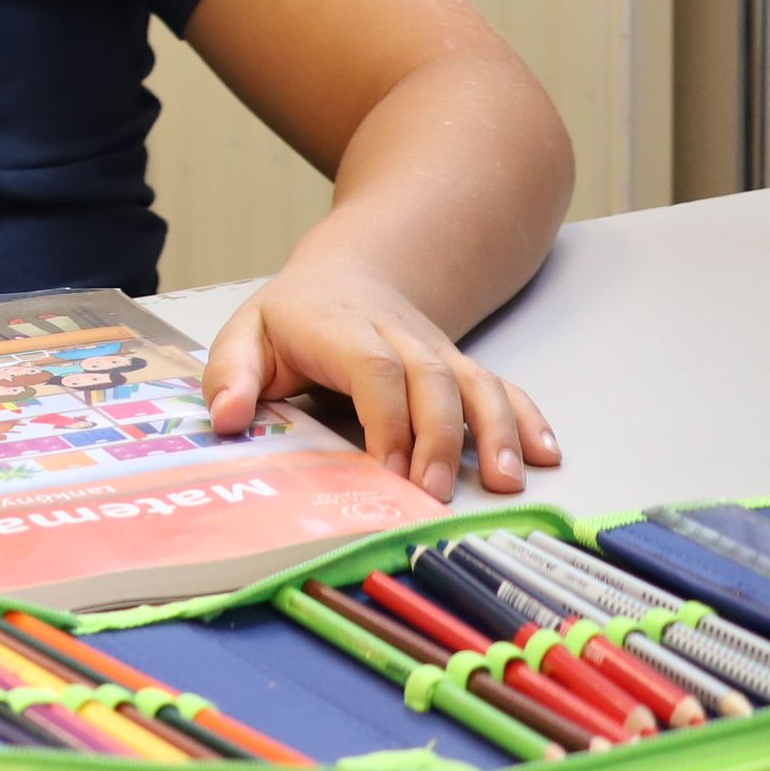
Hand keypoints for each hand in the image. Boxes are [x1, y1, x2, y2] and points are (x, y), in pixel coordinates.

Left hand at [205, 260, 558, 500]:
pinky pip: (501, 389)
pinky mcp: (460, 369)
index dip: (386, 418)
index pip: (373, 367)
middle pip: (432, 379)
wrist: (349, 276)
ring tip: (504, 483)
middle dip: (438, 438)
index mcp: (340, 328)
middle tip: (430, 494)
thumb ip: (231, 376)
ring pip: (476, 383)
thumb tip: (225, 420)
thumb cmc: (292, 320)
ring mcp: (437, 352)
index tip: (386, 470)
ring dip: (495, 432)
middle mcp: (399, 337)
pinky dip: (527, 420)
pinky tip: (545, 456)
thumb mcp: (246, 336)